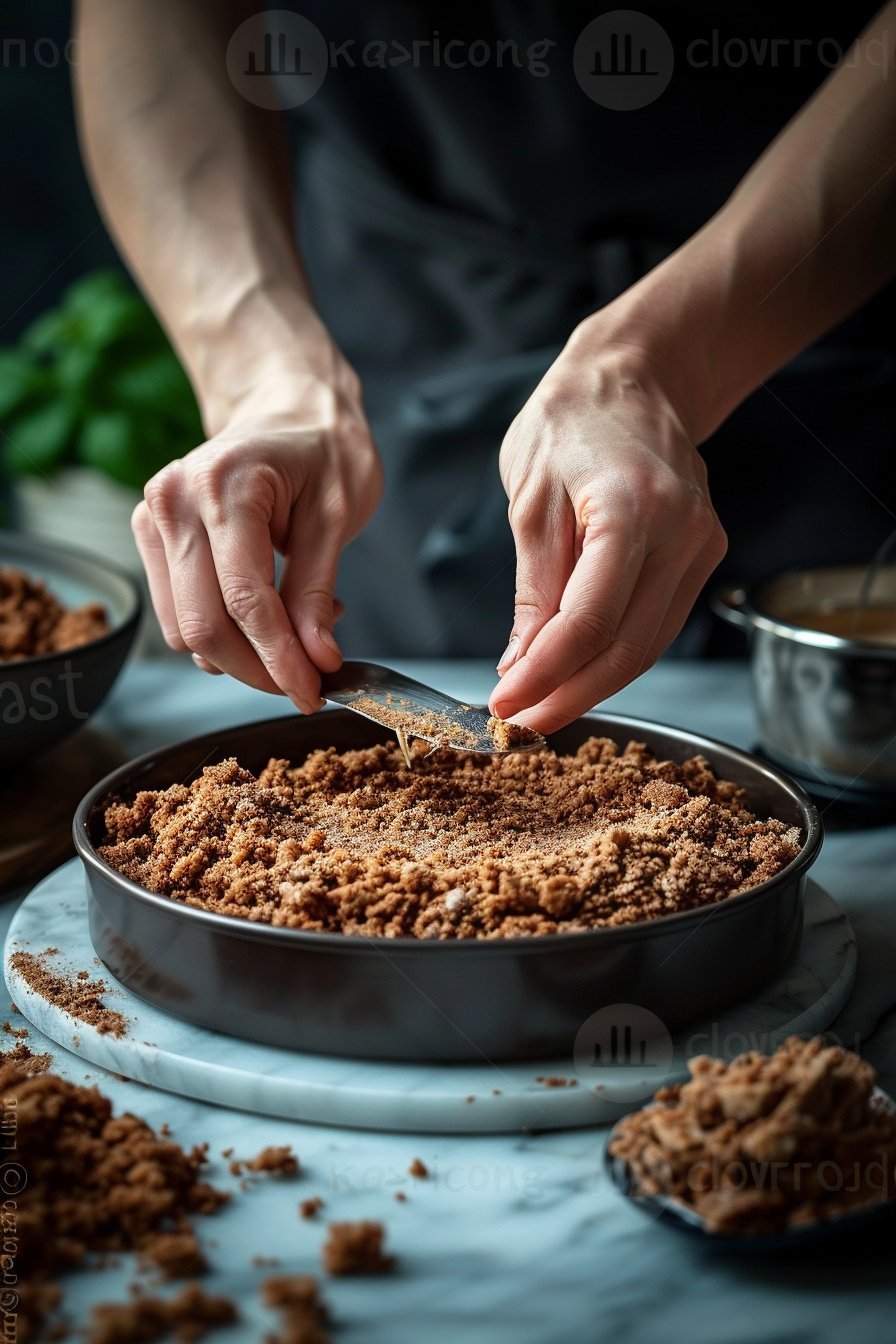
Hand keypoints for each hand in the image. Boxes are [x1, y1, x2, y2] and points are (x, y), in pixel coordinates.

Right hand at [132, 354, 381, 712]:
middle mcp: (174, 500)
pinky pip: (179, 613)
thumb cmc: (321, 451)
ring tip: (296, 629)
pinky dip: (223, 632)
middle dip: (256, 669)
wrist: (288, 408)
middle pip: (202, 626)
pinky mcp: (150, 536)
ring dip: (240, 654)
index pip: (244, 600)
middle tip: (305, 683)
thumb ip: (317, 592)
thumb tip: (315, 660)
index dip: (279, 659)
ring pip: (184, 629)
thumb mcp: (337, 517)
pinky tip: (266, 613)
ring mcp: (154, 517)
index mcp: (223, 486)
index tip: (312, 691)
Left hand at [488, 335, 726, 733]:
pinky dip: (615, 655)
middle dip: (568, 696)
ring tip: (540, 708)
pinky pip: (657, 624)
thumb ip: (532, 589)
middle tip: (519, 723)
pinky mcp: (704, 554)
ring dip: (592, 685)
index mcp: (631, 508)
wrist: (636, 376)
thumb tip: (520, 667)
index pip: (588, 621)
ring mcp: (702, 545)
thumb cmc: (572, 421)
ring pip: (647, 646)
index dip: (544, 676)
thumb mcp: (529, 498)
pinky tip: (576, 671)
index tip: (503, 704)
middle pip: (625, 648)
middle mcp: (681, 532)